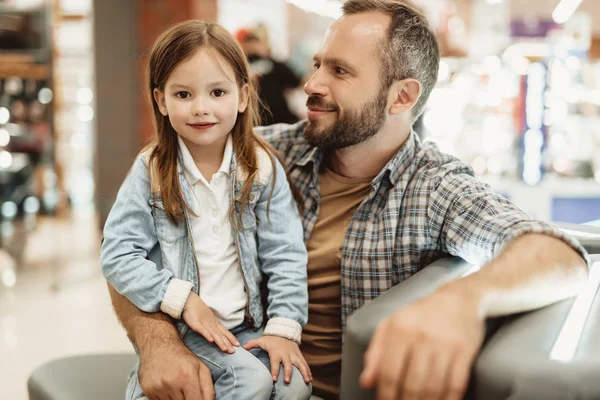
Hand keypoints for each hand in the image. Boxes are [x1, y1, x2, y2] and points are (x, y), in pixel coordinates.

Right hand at [139, 339, 214, 399]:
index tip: (197, 399)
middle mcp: (171, 382)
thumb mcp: (201, 368)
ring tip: (176, 386)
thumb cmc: (181, 357)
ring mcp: (158, 387)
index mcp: (187, 376)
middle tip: (185, 390)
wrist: (158, 345)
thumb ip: (208, 388)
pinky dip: (165, 399)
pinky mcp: (147, 390)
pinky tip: (166, 388)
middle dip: (187, 399)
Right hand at [182, 292, 239, 352]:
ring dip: (220, 342)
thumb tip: (216, 335)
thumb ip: (212, 328)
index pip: (225, 332)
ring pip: (214, 334)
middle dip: (227, 343)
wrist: (190, 301)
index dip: (231, 338)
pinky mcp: (196, 324)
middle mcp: (212, 325)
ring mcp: (204, 324)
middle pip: (221, 335)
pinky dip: (207, 335)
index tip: (238, 345)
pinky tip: (211, 341)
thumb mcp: (207, 320)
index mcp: (215, 324)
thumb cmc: (198, 311)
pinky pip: (203, 331)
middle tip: (233, 351)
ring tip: (225, 349)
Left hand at [243, 335, 312, 383]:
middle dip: (288, 373)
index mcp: (276, 352)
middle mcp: (286, 354)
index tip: (273, 378)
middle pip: (288, 365)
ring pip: (300, 364)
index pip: (275, 362)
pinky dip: (308, 371)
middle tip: (287, 381)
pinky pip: (305, 364)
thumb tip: (241, 348)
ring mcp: (294, 355)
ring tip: (307, 381)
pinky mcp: (299, 355)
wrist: (284, 330)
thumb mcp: (261, 340)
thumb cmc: (271, 339)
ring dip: (304, 373)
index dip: (274, 370)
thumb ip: (252, 344)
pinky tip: (310, 379)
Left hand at [359, 287, 484, 399]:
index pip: (389, 372)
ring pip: (433, 387)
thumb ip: (376, 353)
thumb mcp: (391, 326)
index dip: (386, 394)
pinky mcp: (464, 350)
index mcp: (399, 328)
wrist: (458, 298)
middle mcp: (421, 335)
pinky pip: (455, 384)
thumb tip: (366, 382)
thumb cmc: (419, 315)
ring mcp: (444, 343)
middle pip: (411, 384)